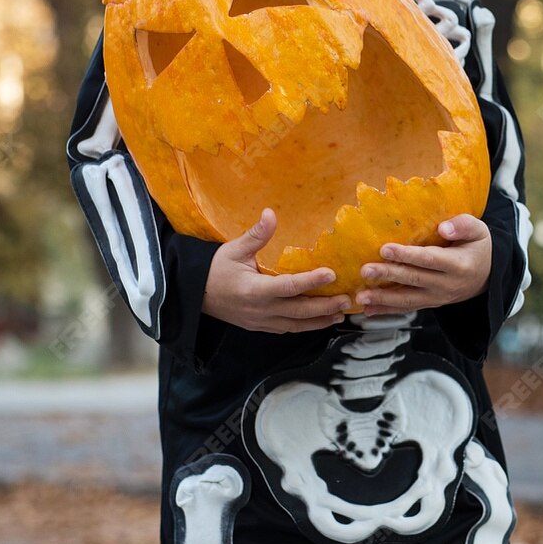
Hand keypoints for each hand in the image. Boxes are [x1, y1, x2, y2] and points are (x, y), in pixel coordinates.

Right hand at [202, 210, 350, 333]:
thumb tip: (271, 213)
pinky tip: (320, 321)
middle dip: (325, 307)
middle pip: (299, 312)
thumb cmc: (215, 270)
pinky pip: (287, 330)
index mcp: (254, 290)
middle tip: (347, 299)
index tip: (332, 274)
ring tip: (341, 314)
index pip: (288, 287)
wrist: (195, 295)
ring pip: (297, 326)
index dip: (311, 281)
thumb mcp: (233, 249)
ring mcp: (261, 322)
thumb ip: (256, 234)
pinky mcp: (261, 327)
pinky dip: (305, 327)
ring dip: (320, 321)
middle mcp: (261, 310)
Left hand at [356, 214, 491, 313]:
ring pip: (408, 300)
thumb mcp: (479, 231)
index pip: (430, 259)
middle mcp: (447, 284)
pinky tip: (368, 309)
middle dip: (388, 276)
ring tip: (361, 297)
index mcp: (459, 265)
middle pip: (414, 280)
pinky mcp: (430, 304)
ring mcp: (437, 298)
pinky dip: (386, 310)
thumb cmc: (477, 248)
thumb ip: (464, 225)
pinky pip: (407, 308)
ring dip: (383, 299)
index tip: (385, 249)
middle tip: (365, 270)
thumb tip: (443, 227)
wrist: (486, 277)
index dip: (407, 255)